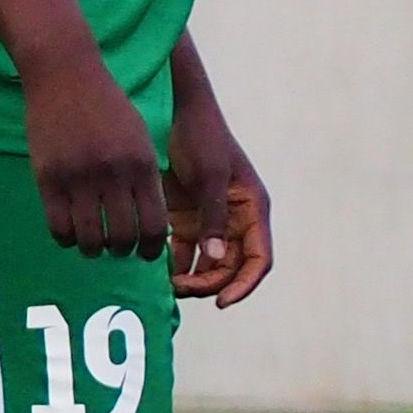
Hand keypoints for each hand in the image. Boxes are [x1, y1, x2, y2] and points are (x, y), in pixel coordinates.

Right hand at [21, 45, 167, 261]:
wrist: (65, 72)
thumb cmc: (106, 104)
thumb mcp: (139, 136)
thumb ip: (144, 176)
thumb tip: (150, 222)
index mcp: (142, 164)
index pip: (153, 226)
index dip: (149, 249)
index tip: (143, 253)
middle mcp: (113, 174)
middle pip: (123, 238)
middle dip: (121, 251)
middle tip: (115, 248)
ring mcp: (79, 177)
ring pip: (90, 239)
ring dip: (93, 250)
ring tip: (92, 244)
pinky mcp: (48, 177)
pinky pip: (58, 227)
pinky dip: (66, 238)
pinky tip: (69, 232)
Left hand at [166, 85, 272, 305]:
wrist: (174, 111)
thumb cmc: (201, 137)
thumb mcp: (210, 175)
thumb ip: (213, 216)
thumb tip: (216, 259)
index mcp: (252, 210)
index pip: (258, 260)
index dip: (244, 285)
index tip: (222, 302)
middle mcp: (234, 220)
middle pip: (230, 268)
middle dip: (210, 284)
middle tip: (180, 289)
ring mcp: (209, 221)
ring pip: (206, 265)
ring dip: (191, 279)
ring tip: (167, 284)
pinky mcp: (185, 218)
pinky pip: (183, 252)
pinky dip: (174, 265)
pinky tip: (155, 270)